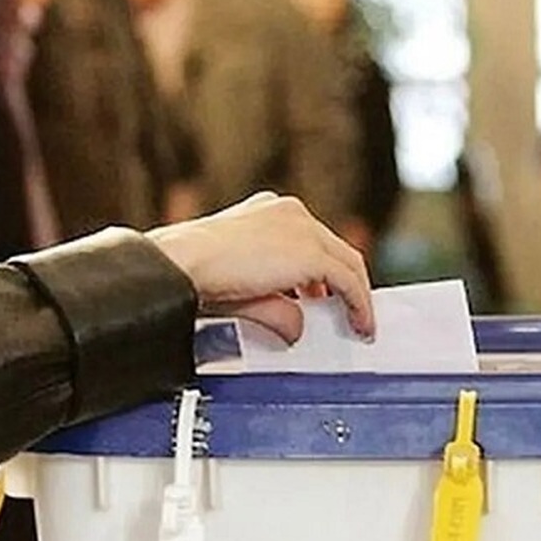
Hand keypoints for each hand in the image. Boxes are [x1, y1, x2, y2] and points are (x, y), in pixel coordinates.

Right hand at [148, 192, 374, 342]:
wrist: (180, 263)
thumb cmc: (192, 272)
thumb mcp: (241, 288)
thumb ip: (276, 305)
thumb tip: (296, 329)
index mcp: (268, 212)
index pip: (310, 239)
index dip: (322, 272)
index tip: (323, 296)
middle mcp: (289, 213)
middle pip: (334, 249)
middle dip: (343, 284)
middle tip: (345, 312)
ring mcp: (302, 230)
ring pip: (348, 263)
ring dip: (355, 295)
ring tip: (357, 322)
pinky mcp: (310, 254)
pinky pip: (349, 283)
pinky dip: (359, 305)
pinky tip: (359, 325)